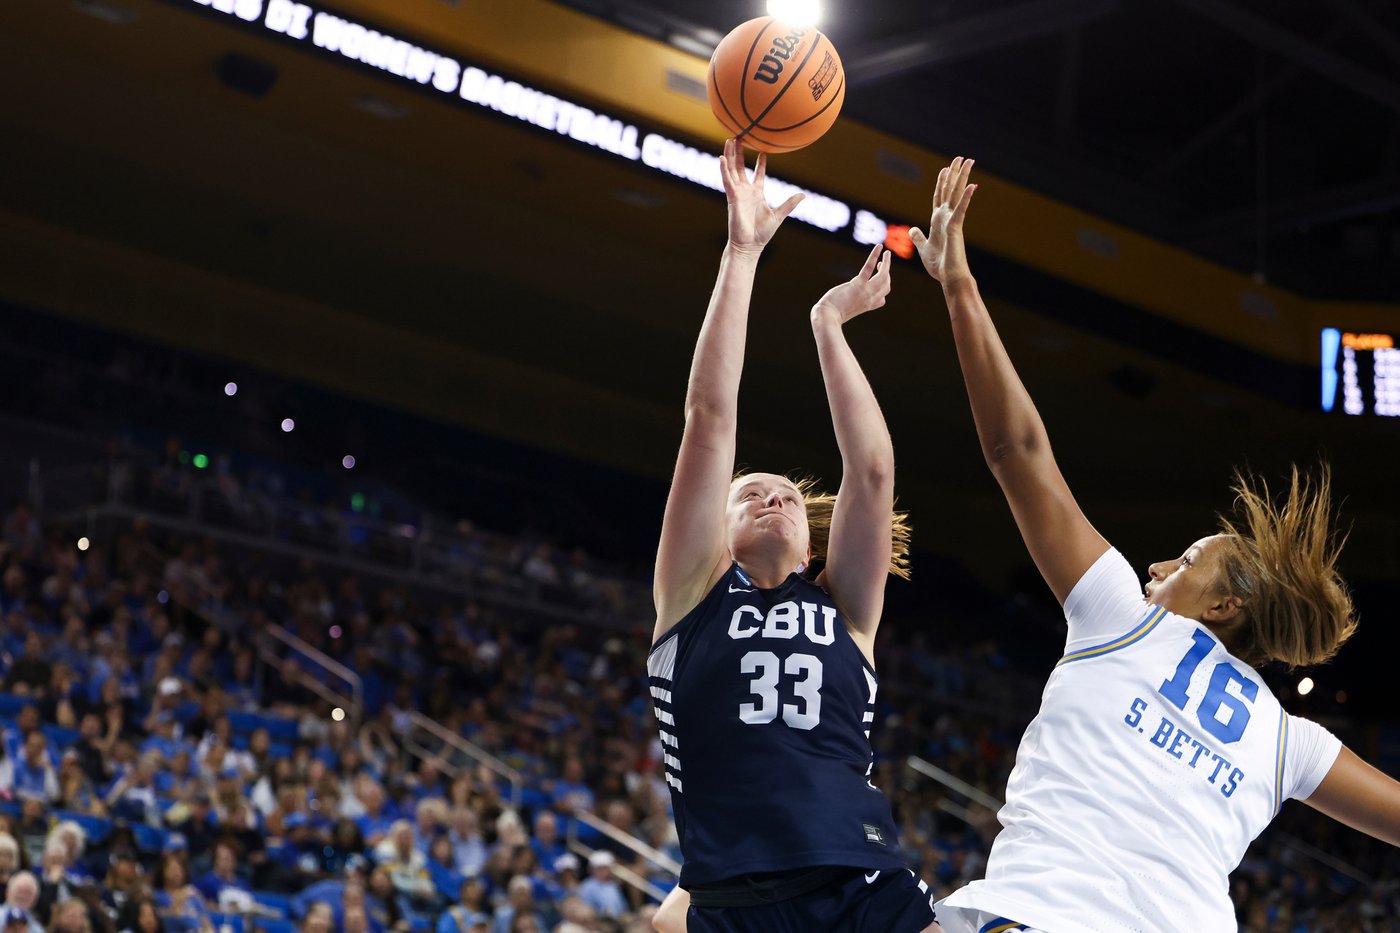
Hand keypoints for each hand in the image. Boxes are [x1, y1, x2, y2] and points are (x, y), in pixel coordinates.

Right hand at [719, 138, 803, 253]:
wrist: (750, 245)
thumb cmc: (762, 233)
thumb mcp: (779, 215)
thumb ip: (790, 204)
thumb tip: (803, 195)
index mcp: (756, 194)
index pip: (758, 174)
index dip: (760, 163)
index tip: (762, 151)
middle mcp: (745, 191)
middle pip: (740, 167)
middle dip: (739, 153)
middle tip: (739, 137)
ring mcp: (737, 193)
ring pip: (732, 170)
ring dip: (730, 155)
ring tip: (729, 140)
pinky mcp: (732, 198)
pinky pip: (727, 181)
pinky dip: (724, 169)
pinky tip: (721, 158)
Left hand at [812, 244, 891, 324]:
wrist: (827, 316)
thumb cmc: (832, 313)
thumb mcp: (846, 309)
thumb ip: (851, 303)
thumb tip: (847, 298)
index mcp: (867, 306)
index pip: (882, 299)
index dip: (883, 289)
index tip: (879, 279)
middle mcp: (870, 299)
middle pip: (886, 286)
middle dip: (887, 274)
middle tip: (882, 263)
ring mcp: (865, 292)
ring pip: (883, 277)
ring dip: (887, 263)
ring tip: (887, 253)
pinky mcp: (857, 285)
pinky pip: (869, 268)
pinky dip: (875, 256)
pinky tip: (879, 247)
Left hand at [910, 156, 976, 285]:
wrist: (949, 277)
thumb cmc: (939, 265)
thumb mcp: (923, 248)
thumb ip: (918, 237)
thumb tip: (914, 229)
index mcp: (938, 220)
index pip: (940, 196)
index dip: (942, 181)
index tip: (946, 168)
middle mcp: (946, 217)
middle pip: (950, 190)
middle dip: (955, 173)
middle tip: (961, 157)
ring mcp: (952, 221)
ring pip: (957, 194)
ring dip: (963, 177)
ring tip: (969, 161)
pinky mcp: (956, 228)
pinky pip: (961, 209)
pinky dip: (966, 197)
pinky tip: (972, 185)